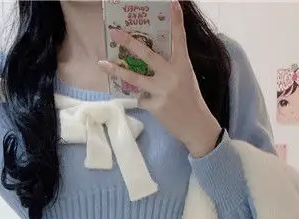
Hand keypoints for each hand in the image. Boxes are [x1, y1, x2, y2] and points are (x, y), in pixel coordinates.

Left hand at [98, 0, 221, 157]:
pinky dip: (142, 99)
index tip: (172, 3)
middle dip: (130, 43)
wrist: (196, 126)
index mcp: (183, 65)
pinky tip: (151, 103)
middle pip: (147, 55)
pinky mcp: (155, 106)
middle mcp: (172, 75)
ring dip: (117, 71)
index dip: (176, 21)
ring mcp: (162, 91)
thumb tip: (148, 60)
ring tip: (102, 64)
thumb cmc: (190, 100)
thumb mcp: (185, 78)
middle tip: (115, 33)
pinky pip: (141, 98)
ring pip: (134, 78)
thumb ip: (170, 68)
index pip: (180, 39)